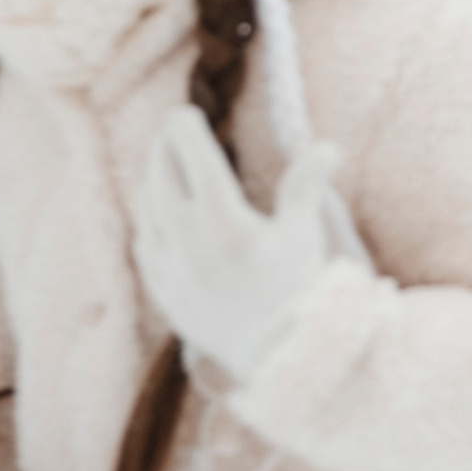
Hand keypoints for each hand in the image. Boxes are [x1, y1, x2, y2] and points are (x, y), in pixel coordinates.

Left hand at [133, 106, 343, 380]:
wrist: (278, 359)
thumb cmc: (297, 292)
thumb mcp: (304, 234)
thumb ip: (306, 185)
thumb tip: (328, 146)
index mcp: (222, 220)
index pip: (191, 155)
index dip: (183, 127)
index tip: (184, 111)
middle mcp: (187, 241)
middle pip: (160, 176)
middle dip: (164, 148)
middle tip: (172, 132)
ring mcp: (169, 268)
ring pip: (146, 208)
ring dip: (152, 180)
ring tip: (163, 165)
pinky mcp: (163, 292)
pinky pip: (143, 243)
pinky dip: (147, 218)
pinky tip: (156, 214)